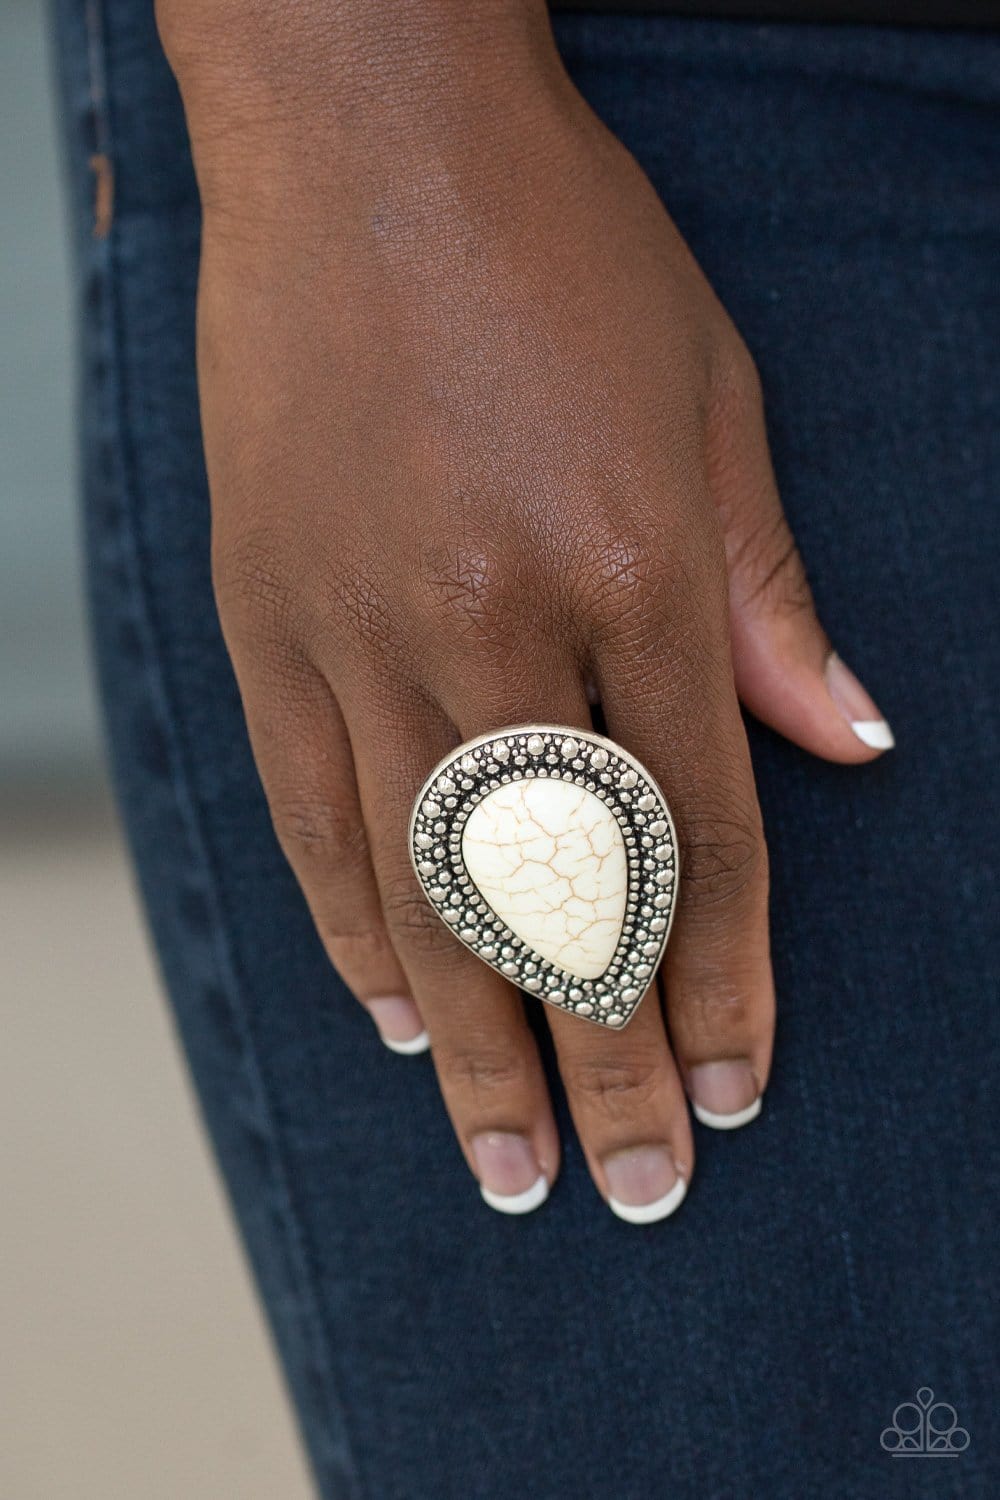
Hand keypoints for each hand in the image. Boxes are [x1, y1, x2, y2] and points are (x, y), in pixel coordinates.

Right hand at [160, 2, 892, 1219]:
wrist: (364, 136)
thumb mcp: (712, 400)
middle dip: (607, 1066)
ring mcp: (360, 626)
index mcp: (632, 568)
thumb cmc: (562, 252)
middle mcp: (493, 619)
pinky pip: (312, 812)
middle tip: (631, 1195)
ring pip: (424, 887)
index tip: (739, 1092)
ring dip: (478, 1044)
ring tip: (507, 1162)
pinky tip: (398, 1017)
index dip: (725, 983)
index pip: (698, 834)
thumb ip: (767, 594)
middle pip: (562, 897)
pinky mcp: (262, 616)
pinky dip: (355, 930)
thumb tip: (850, 745)